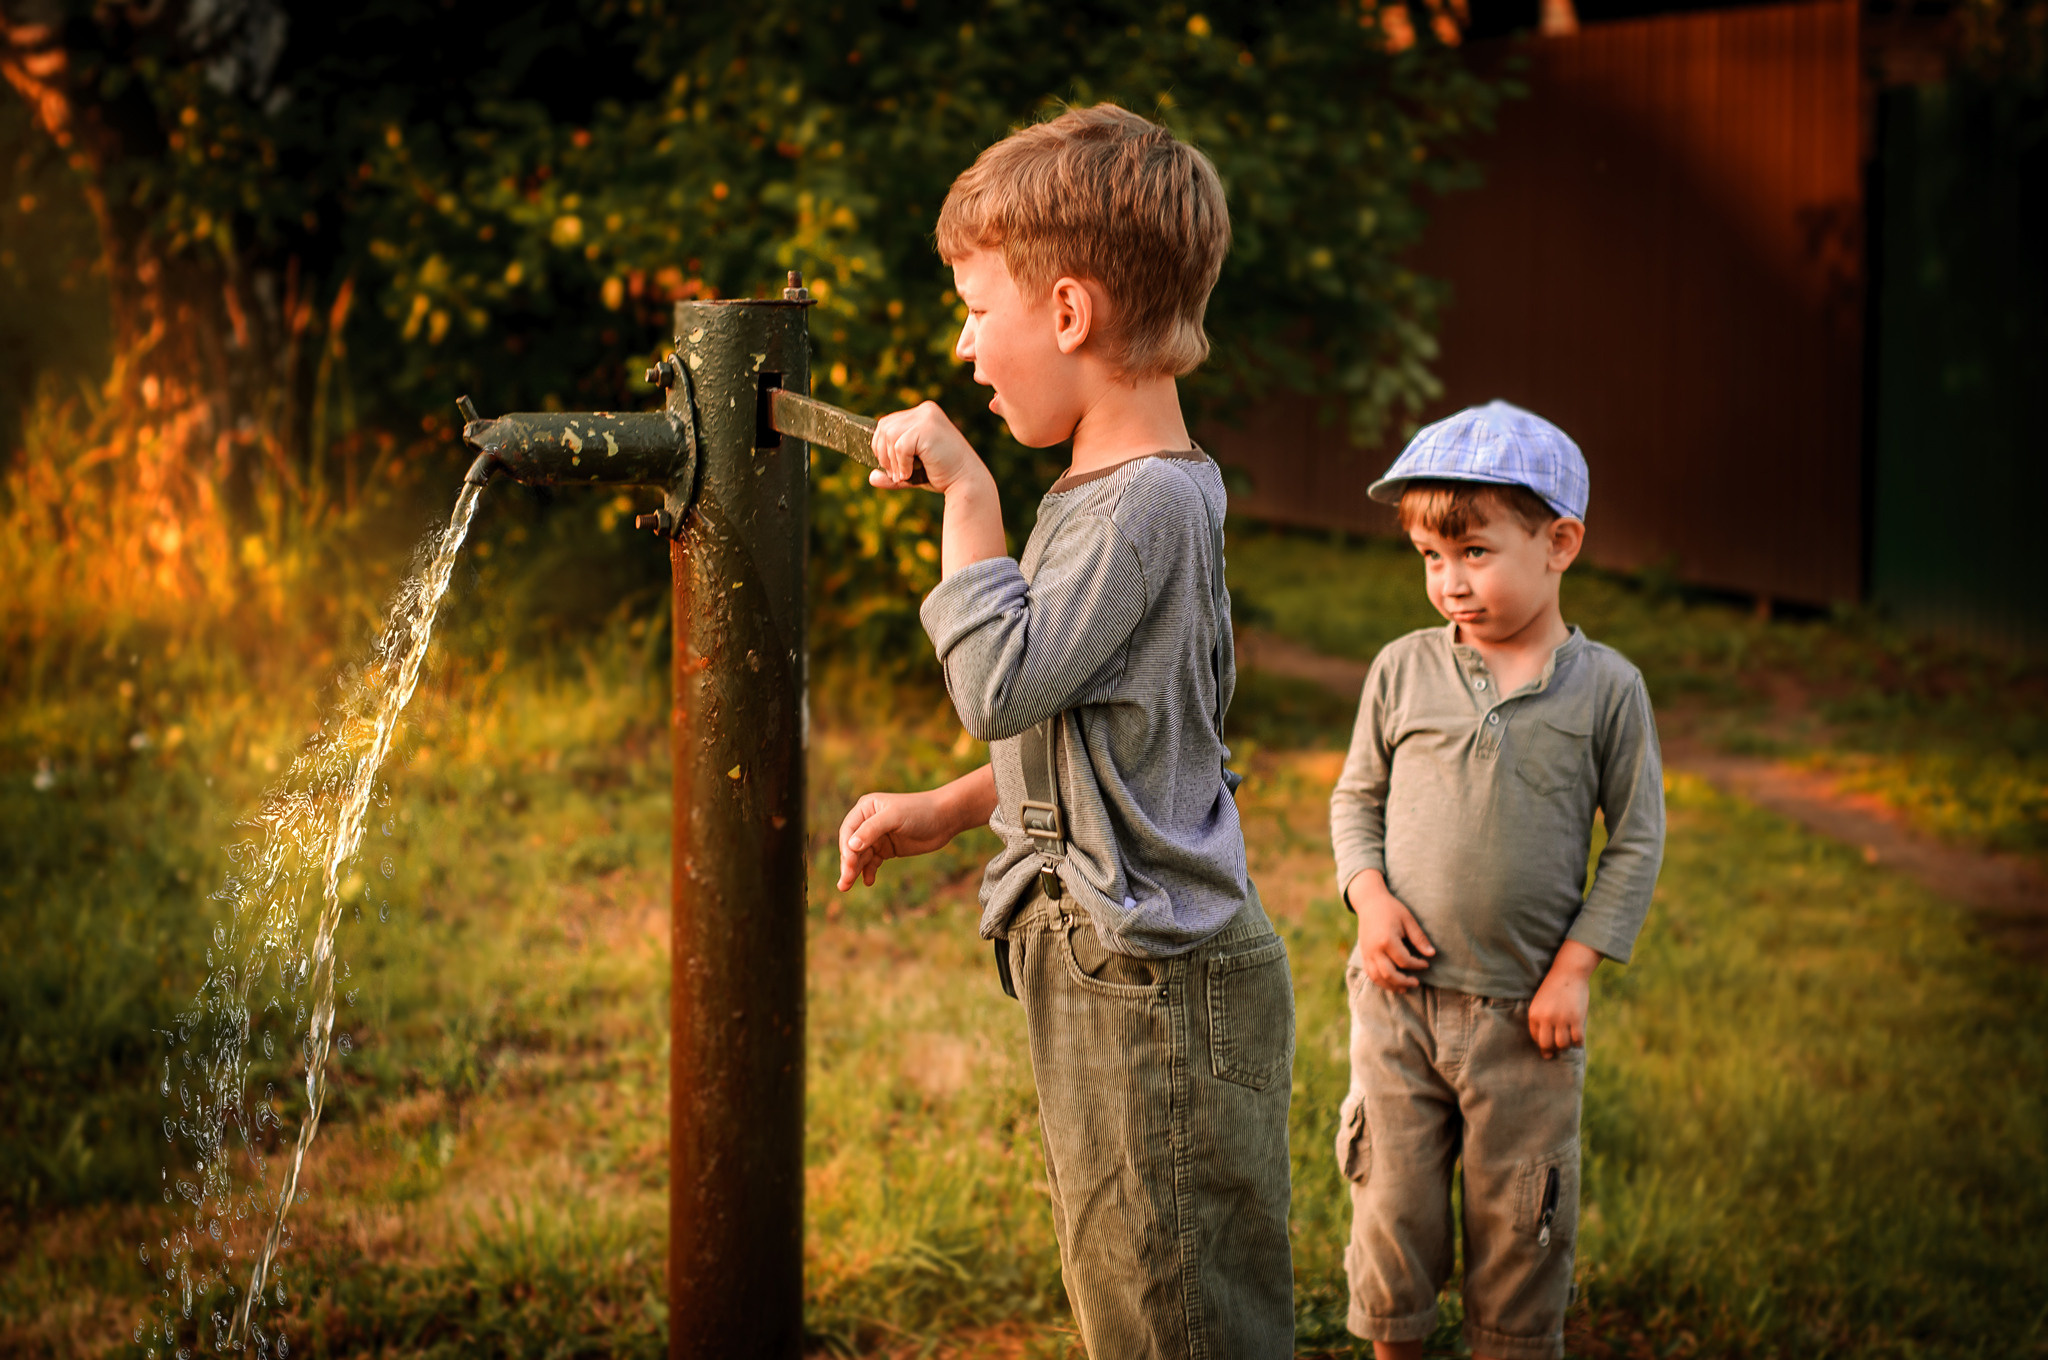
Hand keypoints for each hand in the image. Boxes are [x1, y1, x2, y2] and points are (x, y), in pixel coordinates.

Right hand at [836, 788, 960, 889]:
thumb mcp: (895, 817)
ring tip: (846, 887)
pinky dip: (868, 872)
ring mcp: (877, 837)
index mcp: (865, 808)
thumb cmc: (920, 811)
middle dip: (848, 864)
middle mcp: (868, 822)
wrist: (945, 818)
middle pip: (851, 846)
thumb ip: (872, 829)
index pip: (848, 831)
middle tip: (844, 883)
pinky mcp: (887, 849)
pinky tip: (868, 881)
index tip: (849, 864)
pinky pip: (872, 862)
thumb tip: (851, 845)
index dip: (846, 848)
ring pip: (860, 856)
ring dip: (854, 871)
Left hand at [870, 401, 987, 494]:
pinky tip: (911, 474)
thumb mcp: (912, 471)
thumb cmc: (942, 475)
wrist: (966, 483)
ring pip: (890, 435)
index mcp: (923, 413)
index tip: (891, 468)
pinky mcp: (928, 428)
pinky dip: (901, 464)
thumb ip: (893, 471)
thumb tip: (871, 477)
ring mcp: (927, 417)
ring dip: (892, 461)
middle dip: (883, 454)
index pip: (888, 423)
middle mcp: (925, 410)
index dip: (881, 446)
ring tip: (903, 476)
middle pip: (884, 427)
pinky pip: (900, 445)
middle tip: (895, 475)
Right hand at [1347, 869, 1434, 991]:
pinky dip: (1380, 981)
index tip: (1426, 964)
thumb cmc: (1391, 909)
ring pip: (1377, 977)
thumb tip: (1432, 954)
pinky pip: (1370, 973)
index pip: (1404, 961)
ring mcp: (1367, 952)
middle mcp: (1375, 949)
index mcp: (1387, 940)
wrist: (1369, 901)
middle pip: (1389, 974)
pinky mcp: (1363, 954)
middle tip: (1416, 982)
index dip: (1417, 965)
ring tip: (1404, 988)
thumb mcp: (1408, 920)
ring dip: (1391, 986)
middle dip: (1404, 981)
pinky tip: (1390, 983)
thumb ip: (1419, 938)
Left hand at [1528, 940, 1601, 1057]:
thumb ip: (1541, 1021)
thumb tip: (1546, 1052)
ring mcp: (1561, 1018)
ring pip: (1563, 1044)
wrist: (1568, 972)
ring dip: (1567, 1046)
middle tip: (1559, 1047)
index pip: (1536, 1038)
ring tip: (1569, 1040)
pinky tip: (1578, 1038)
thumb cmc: (1555, 989)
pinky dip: (1578, 1042)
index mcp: (1534, 1014)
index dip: (1544, 1044)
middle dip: (1553, 1049)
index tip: (1550, 1044)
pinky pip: (1577, 1039)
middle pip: (1547, 1045)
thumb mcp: (1540, 1003)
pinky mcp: (1576, 1018)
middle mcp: (1546, 1018)